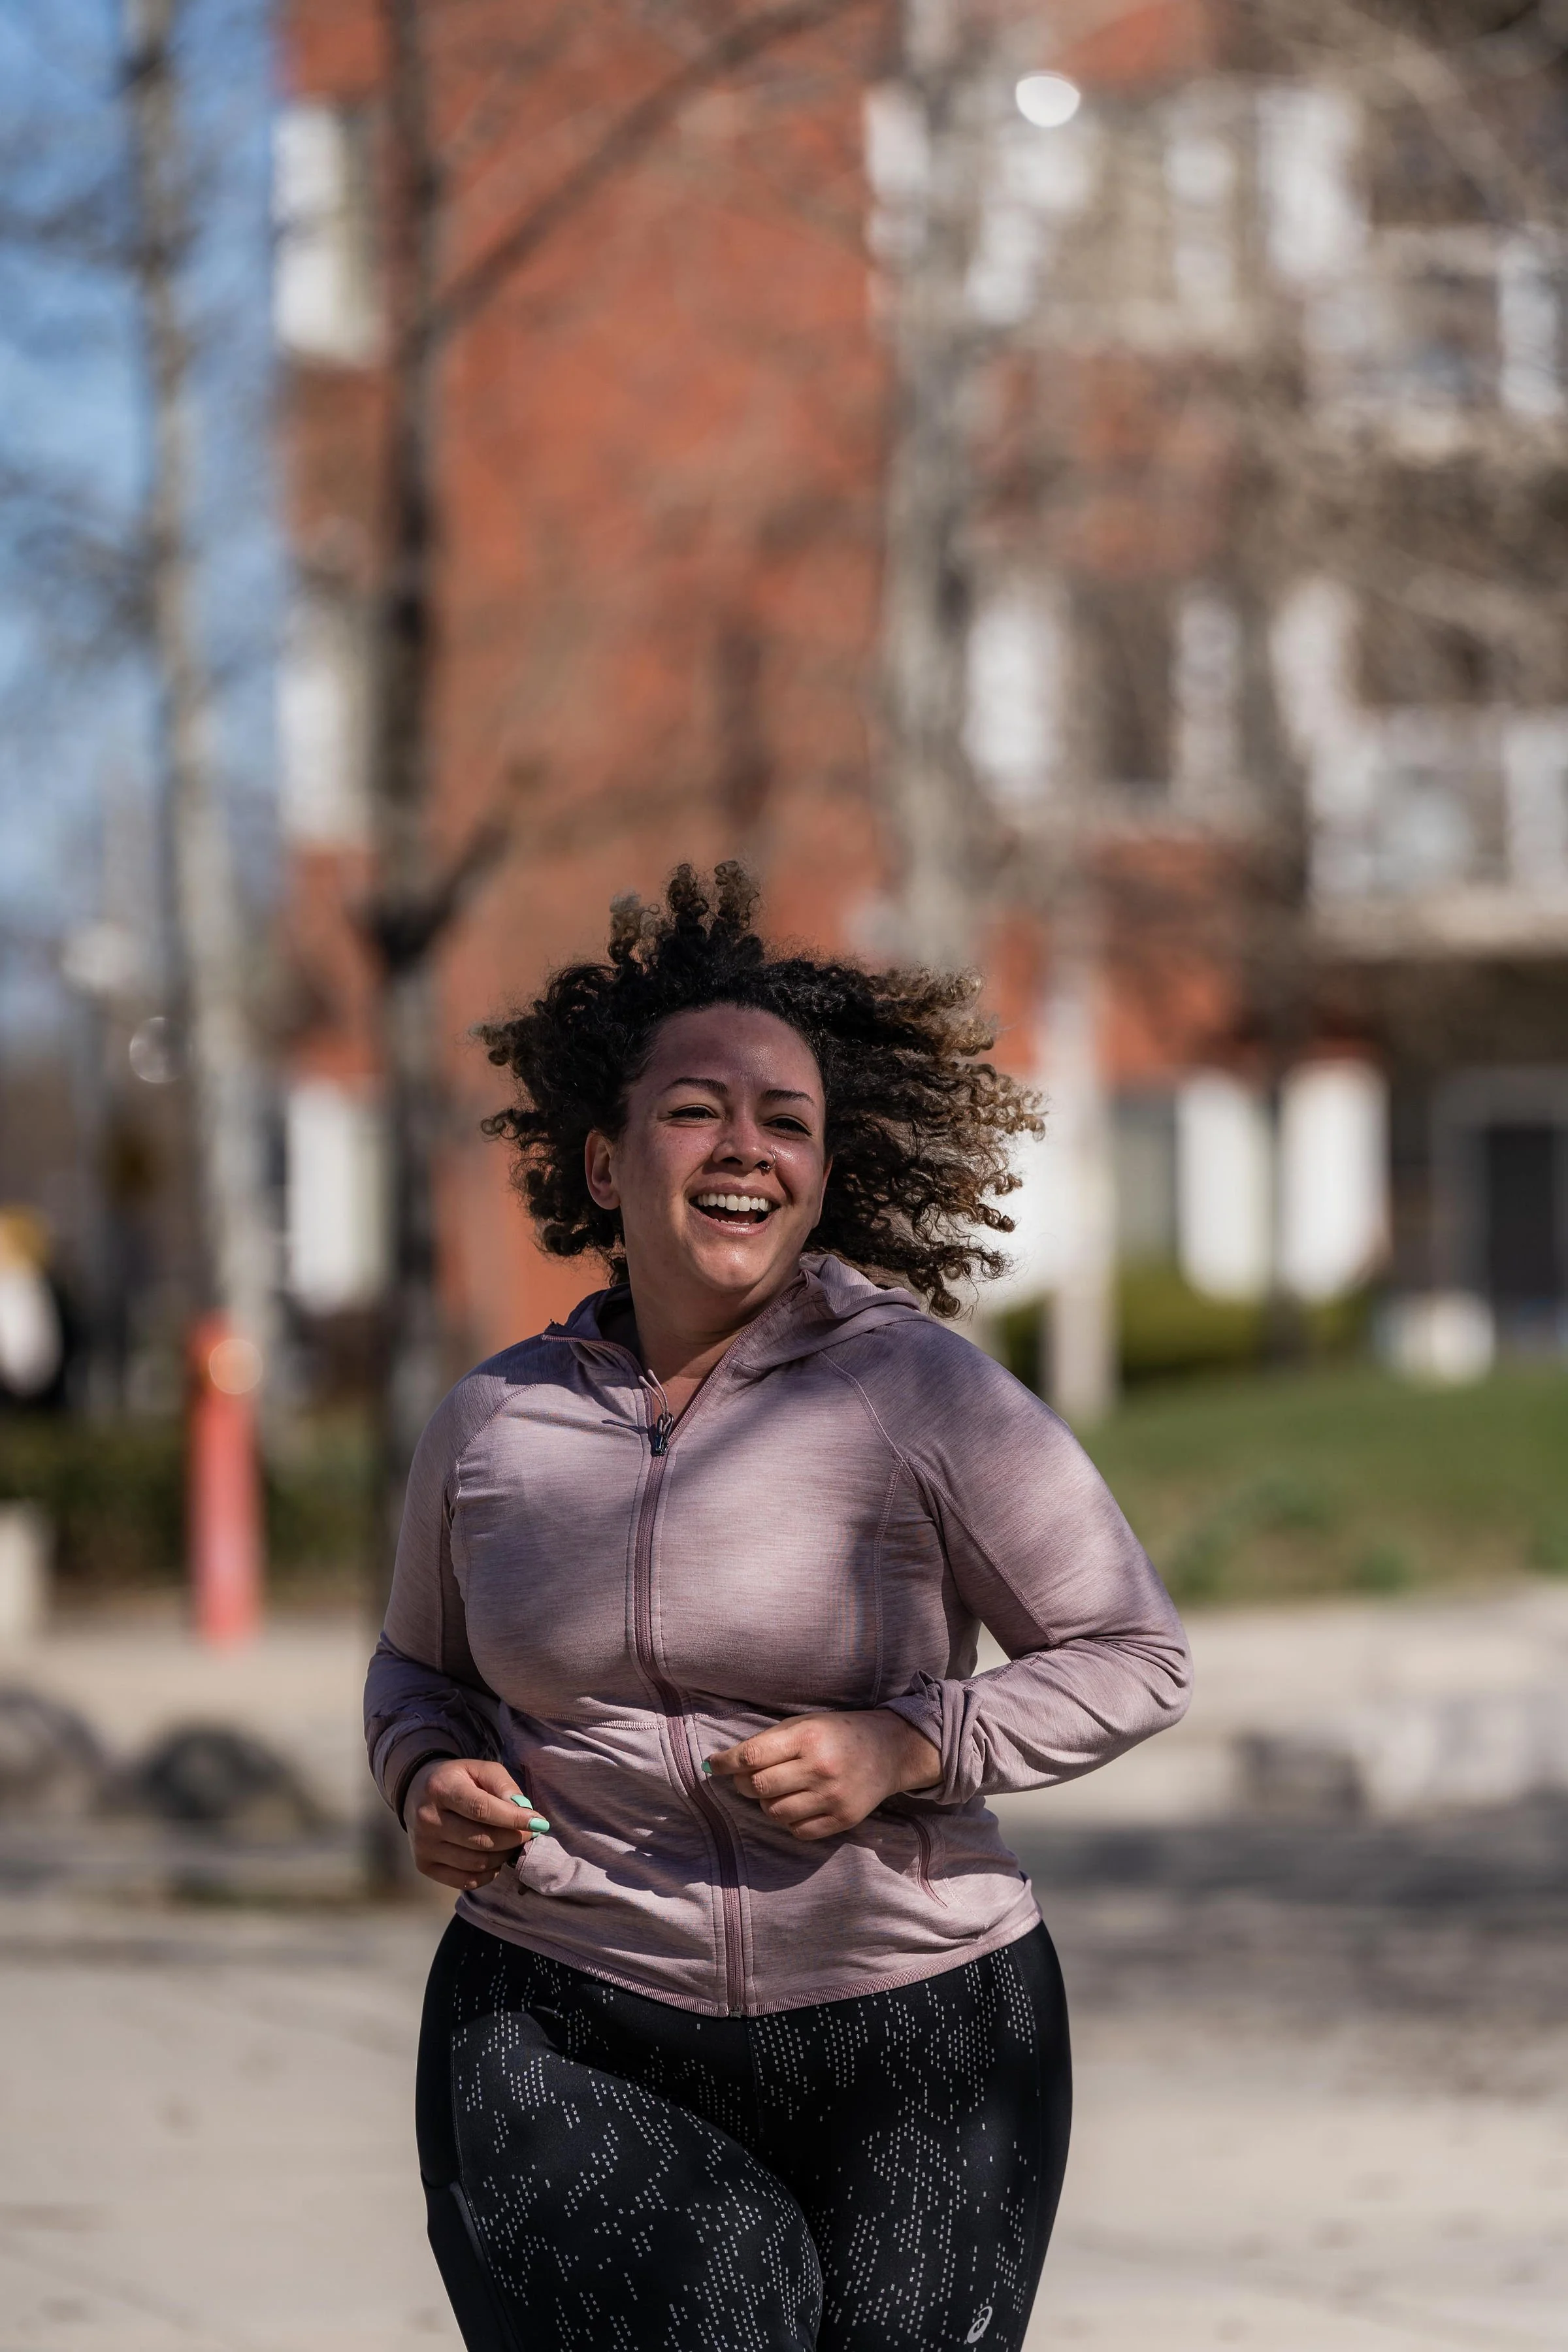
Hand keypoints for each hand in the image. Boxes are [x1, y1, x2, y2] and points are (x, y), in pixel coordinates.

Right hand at [405, 1757, 546, 1890]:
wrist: (418, 1794)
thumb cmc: (459, 1780)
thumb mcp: (481, 1770)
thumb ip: (504, 1786)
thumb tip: (523, 1811)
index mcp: (441, 1788)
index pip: (481, 1809)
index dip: (513, 1819)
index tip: (538, 1822)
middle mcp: (427, 1819)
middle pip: (481, 1840)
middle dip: (513, 1839)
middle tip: (528, 1833)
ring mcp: (423, 1845)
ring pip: (476, 1863)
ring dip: (503, 1856)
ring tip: (511, 1843)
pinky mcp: (424, 1865)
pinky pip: (465, 1881)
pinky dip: (488, 1874)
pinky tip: (494, 1858)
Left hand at [705, 1710, 940, 1840]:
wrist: (890, 1749)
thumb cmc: (839, 1733)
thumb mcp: (806, 1724)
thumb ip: (769, 1742)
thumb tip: (725, 1765)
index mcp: (807, 1737)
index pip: (752, 1756)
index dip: (726, 1763)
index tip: (713, 1765)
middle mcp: (820, 1768)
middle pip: (759, 1787)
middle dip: (745, 1784)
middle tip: (749, 1778)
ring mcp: (832, 1797)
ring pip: (774, 1813)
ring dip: (767, 1803)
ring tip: (778, 1790)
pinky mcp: (843, 1819)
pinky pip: (798, 1830)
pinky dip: (789, 1820)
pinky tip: (798, 1804)